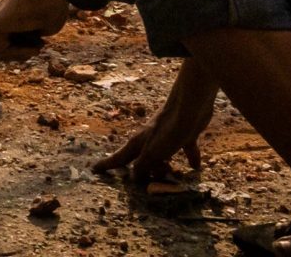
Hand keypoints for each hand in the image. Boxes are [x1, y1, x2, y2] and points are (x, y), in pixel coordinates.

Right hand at [96, 58, 218, 186]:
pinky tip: (196, 168)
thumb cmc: (168, 129)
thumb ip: (142, 165)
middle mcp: (149, 140)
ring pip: (162, 157)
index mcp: (138, 143)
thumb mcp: (152, 152)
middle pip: (142, 159)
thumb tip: (134, 177)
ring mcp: (166, 137)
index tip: (95, 169)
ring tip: (171, 177)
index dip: (108, 164)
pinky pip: (184, 151)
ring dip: (165, 167)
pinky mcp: (183, 135)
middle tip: (149, 184)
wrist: (190, 106)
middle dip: (143, 172)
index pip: (120, 157)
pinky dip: (189, 160)